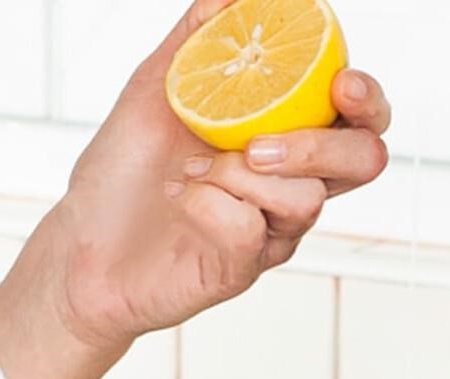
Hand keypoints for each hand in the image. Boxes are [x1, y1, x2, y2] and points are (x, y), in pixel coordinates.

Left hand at [0, 0, 391, 378]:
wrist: (81, 242)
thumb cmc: (124, 174)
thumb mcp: (157, 85)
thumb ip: (198, 38)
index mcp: (284, 139)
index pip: (358, 121)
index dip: (367, 102)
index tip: (341, 85)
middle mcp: (289, 187)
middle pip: (363, 163)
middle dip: (321, 147)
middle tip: (257, 146)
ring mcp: (272, 231)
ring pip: (306, 199)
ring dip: (240, 174)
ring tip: (191, 169)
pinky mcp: (244, 268)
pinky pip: (250, 230)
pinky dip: (207, 205)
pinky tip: (180, 198)